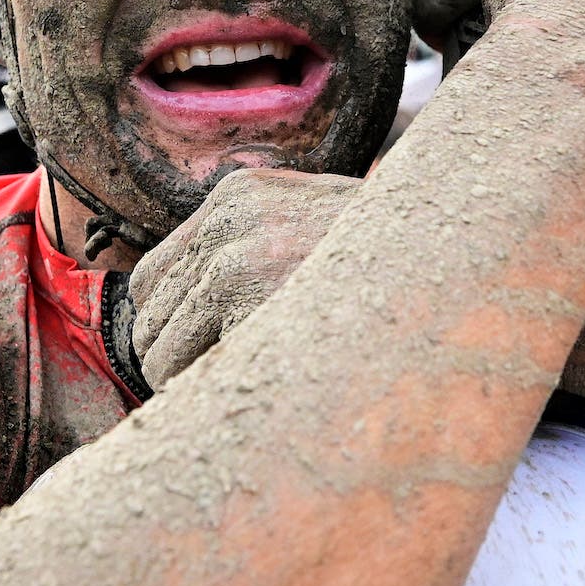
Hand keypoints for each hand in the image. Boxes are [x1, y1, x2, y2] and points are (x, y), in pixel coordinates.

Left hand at [127, 169, 358, 389]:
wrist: (434, 252)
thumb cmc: (377, 253)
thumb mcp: (307, 218)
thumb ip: (252, 239)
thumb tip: (202, 301)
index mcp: (236, 198)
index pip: (156, 272)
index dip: (168, 318)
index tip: (193, 346)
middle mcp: (225, 224)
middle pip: (150, 313)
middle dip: (174, 352)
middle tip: (213, 378)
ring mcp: (233, 262)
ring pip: (159, 347)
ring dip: (188, 376)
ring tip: (236, 386)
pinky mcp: (247, 304)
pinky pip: (191, 368)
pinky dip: (213, 387)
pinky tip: (257, 382)